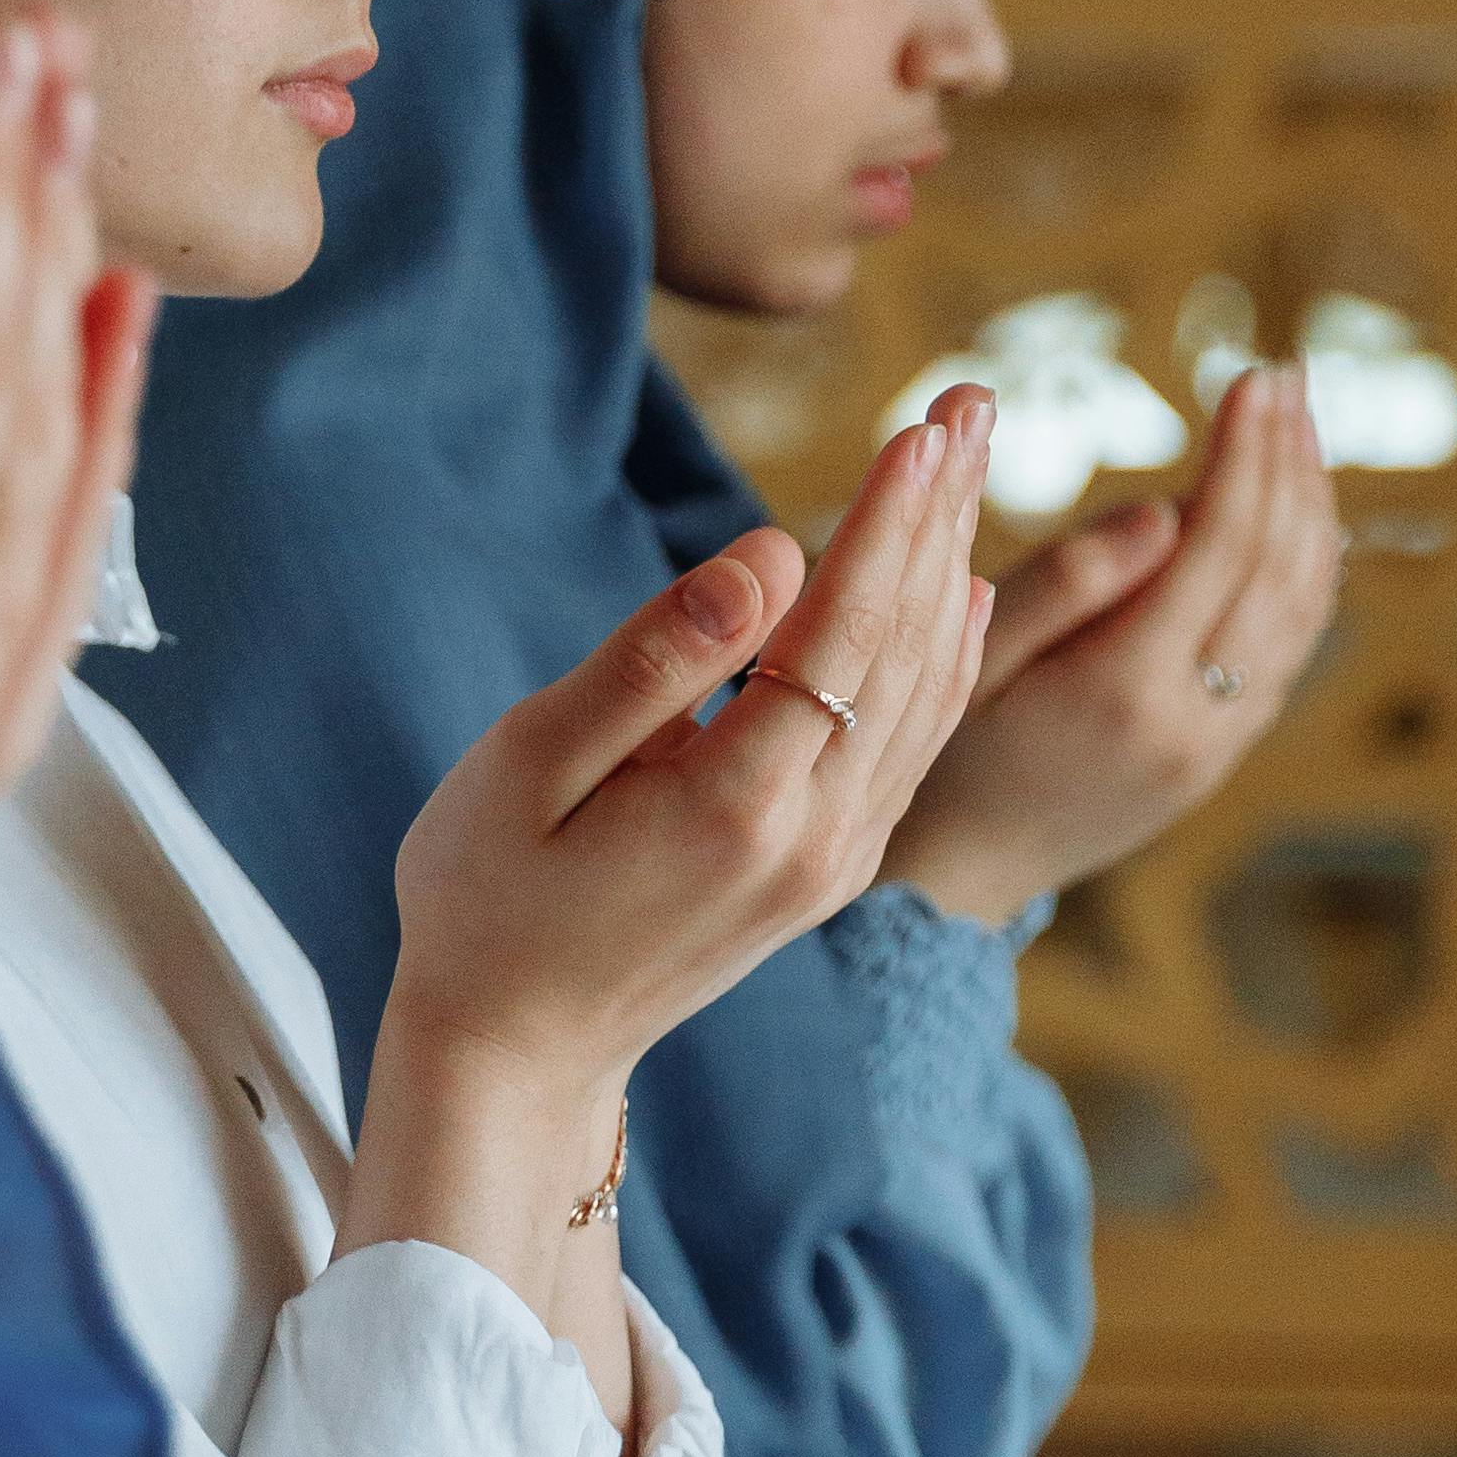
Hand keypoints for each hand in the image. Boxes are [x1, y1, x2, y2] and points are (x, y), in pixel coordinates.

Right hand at [340, 395, 996, 1351]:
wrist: (511, 1053)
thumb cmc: (486, 897)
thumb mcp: (529, 765)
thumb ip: (654, 658)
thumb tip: (771, 553)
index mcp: (737, 806)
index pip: (841, 635)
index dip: (884, 524)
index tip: (920, 428)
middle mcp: (814, 839)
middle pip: (907, 651)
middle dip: (938, 516)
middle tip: (970, 402)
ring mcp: (833, 861)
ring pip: (927, 694)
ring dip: (952, 568)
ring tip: (969, 460)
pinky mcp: (828, 870)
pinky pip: (914, 744)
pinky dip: (950, 657)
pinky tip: (965, 593)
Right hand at [883, 359, 1340, 929]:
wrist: (961, 879)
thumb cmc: (941, 753)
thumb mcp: (970, 660)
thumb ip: (1066, 583)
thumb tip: (1169, 510)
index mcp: (1124, 690)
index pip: (1219, 547)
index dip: (1245, 454)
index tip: (1252, 379)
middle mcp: (1193, 723)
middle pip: (1277, 569)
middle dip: (1287, 464)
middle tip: (1283, 382)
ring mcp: (1219, 746)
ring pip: (1300, 609)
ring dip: (1309, 509)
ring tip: (1297, 429)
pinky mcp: (1222, 754)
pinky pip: (1290, 646)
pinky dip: (1304, 568)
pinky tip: (1293, 515)